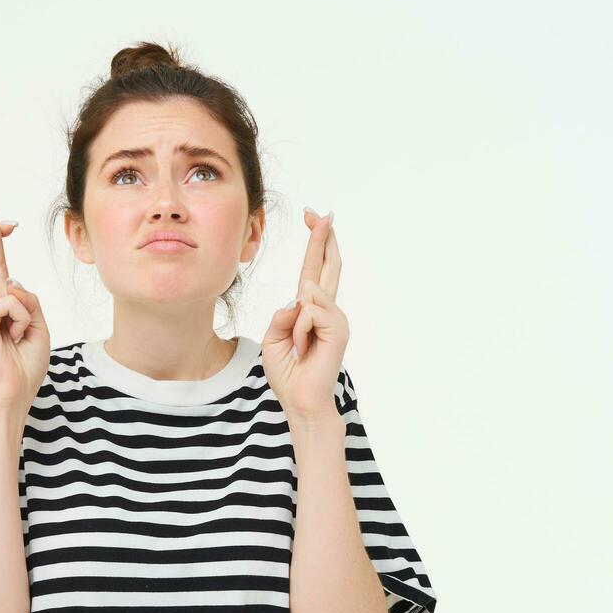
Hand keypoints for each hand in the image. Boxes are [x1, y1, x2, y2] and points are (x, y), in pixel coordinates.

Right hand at [0, 209, 51, 408]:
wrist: (14, 393)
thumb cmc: (24, 363)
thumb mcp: (36, 323)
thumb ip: (27, 298)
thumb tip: (9, 278)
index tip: (1, 220)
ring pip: (3, 279)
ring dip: (23, 306)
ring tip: (18, 332)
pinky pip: (8, 300)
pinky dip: (20, 318)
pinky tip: (13, 337)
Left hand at [261, 207, 348, 419]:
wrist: (300, 400)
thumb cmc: (288, 371)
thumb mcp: (273, 337)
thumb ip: (283, 314)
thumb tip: (301, 298)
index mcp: (310, 309)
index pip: (314, 268)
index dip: (315, 242)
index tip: (314, 217)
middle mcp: (327, 309)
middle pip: (328, 264)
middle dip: (322, 237)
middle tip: (322, 212)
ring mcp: (336, 318)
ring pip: (308, 294)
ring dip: (293, 324)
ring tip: (298, 348)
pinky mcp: (338, 329)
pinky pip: (309, 313)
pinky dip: (298, 332)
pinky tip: (304, 349)